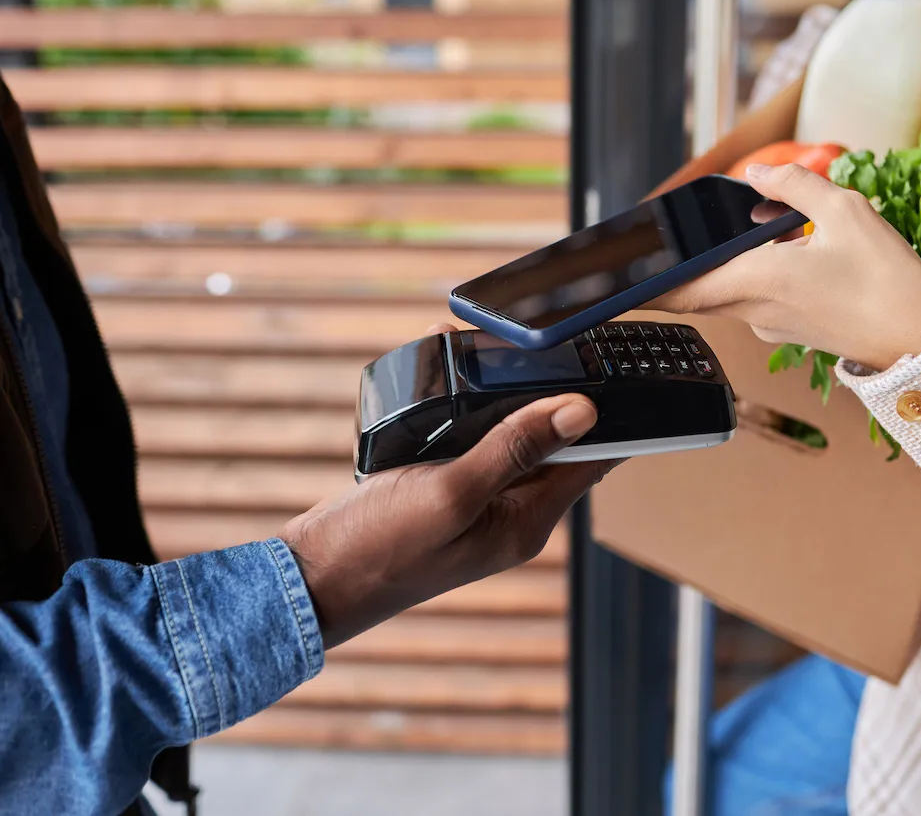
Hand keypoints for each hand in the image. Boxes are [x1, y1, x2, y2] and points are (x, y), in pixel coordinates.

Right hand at [281, 326, 616, 647]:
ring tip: (475, 351)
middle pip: (551, 440)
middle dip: (542, 390)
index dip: (604, 414)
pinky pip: (469, 438)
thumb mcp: (453, 491)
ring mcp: (477, 500)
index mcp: (528, 521)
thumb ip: (515, 448)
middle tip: (525, 343)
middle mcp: (511, 512)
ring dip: (497, 392)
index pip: (592, 459)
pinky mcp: (445, 487)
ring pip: (507, 432)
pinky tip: (440, 377)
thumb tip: (581, 411)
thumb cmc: (382, 549)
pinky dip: (460, 406)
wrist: (314, 577)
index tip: (606, 365)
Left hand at [651, 163, 920, 370]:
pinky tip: (792, 247)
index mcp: (756, 281)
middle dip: (676, 263)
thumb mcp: (846, 212)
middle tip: (653, 241)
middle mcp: (754, 309)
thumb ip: (794, 185)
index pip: (675, 288)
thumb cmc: (888, 282)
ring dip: (730, 258)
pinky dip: (759, 270)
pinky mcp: (791, 329)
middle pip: (695, 286)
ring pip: (730, 286)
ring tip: (762, 224)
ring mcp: (772, 324)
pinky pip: (758, 294)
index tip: (604, 284)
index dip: (636, 286)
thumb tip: (757, 174)